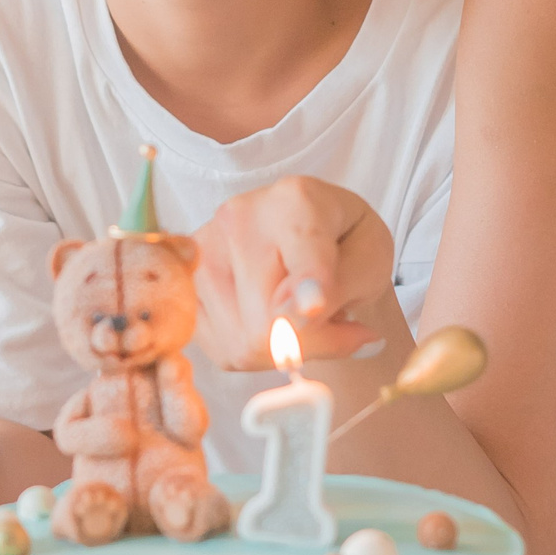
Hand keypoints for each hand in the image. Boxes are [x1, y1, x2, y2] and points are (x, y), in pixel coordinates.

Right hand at [193, 177, 391, 370]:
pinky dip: (257, 352)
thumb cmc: (344, 242)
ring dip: (285, 349)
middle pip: (269, 321)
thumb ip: (341, 287)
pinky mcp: (185, 285)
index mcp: (296, 201)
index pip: (300, 255)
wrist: (307, 229)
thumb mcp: (370, 259)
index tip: (315, 306)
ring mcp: (202, 250)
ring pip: (244, 344)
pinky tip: (272, 321)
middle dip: (312, 341)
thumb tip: (301, 314)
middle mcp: (237, 218)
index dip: (309, 288)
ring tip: (301, 316)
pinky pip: (225, 351)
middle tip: (337, 322)